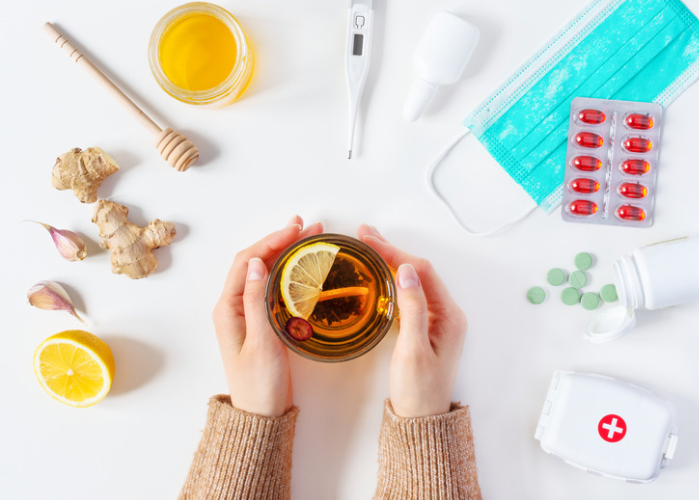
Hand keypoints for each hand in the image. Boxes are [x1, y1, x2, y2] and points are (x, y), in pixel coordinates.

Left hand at [212, 216, 322, 416]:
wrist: (261, 415)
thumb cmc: (259, 384)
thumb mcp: (261, 342)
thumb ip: (257, 301)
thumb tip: (260, 263)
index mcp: (228, 308)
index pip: (248, 262)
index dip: (271, 241)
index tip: (295, 229)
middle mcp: (234, 306)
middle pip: (256, 262)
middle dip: (280, 241)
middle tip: (308, 228)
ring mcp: (247, 313)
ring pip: (265, 273)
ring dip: (285, 253)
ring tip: (309, 239)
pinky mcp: (261, 321)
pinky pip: (272, 288)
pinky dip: (288, 272)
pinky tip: (303, 266)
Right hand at [358, 225, 467, 417]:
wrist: (421, 420)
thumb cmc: (418, 390)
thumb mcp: (412, 349)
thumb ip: (412, 308)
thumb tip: (406, 270)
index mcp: (449, 316)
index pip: (421, 271)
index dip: (395, 252)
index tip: (369, 240)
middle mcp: (446, 313)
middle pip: (419, 271)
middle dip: (392, 250)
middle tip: (365, 234)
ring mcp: (437, 320)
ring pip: (413, 280)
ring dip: (392, 261)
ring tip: (369, 245)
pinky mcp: (425, 327)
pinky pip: (410, 294)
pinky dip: (392, 279)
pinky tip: (379, 273)